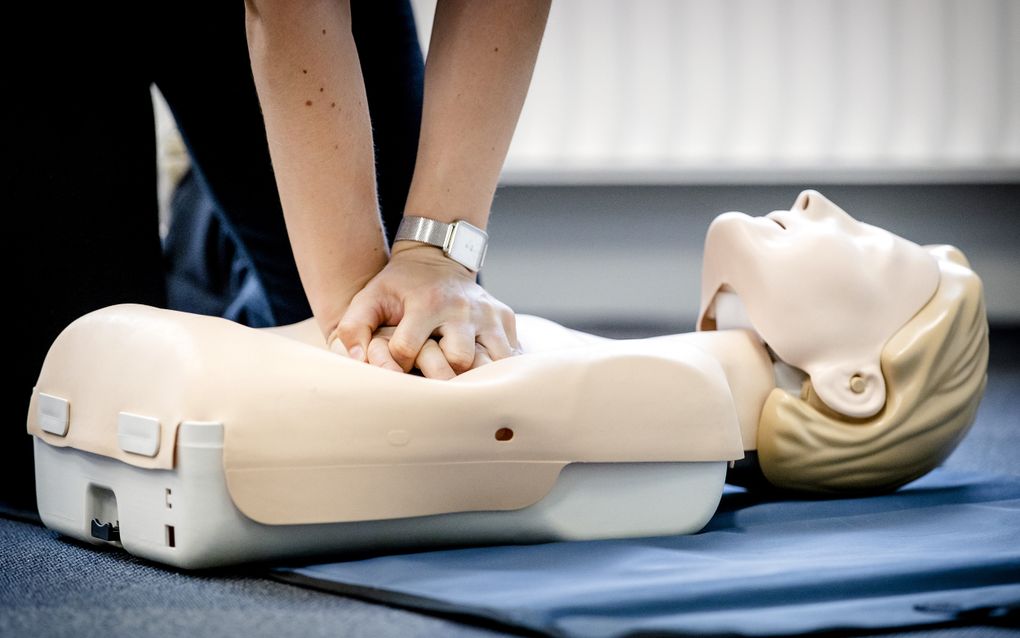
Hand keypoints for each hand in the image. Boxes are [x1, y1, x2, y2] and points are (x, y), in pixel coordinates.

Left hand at [330, 242, 519, 377]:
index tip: (397, 367)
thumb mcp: (370, 296)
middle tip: (433, 386)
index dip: (398, 365)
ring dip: (478, 378)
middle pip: (460, 360)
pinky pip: (510, 354)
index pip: (410, 349)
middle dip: (445, 377)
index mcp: (428, 302)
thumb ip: (353, 327)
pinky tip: (485, 378)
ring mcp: (489, 313)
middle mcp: (463, 308)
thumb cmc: (400, 285)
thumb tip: (356, 361)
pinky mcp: (506, 318)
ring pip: (492, 361)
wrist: (437, 257)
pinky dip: (499, 370)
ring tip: (462, 390)